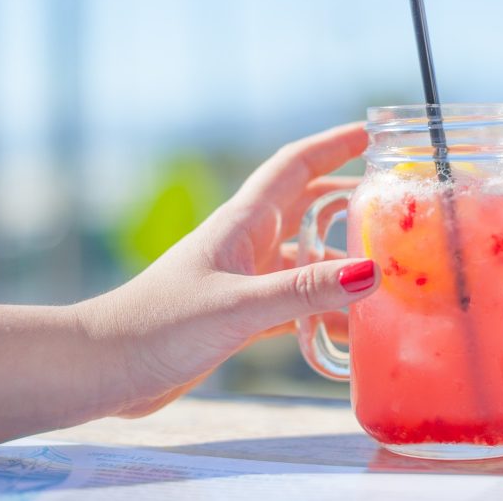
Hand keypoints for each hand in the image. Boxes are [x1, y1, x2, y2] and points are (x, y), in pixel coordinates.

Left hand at [77, 122, 377, 416]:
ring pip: (305, 262)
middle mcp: (246, 245)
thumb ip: (304, 291)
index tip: (372, 134)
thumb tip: (371, 272)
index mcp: (242, 224)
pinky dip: (321, 313)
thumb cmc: (160, 325)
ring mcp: (243, 281)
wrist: (106, 368)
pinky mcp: (238, 317)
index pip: (294, 166)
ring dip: (341, 267)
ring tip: (389, 277)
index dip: (332, 145)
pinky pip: (294, 306)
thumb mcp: (238, 306)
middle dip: (349, 203)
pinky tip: (348, 331)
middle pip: (308, 209)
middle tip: (396, 207)